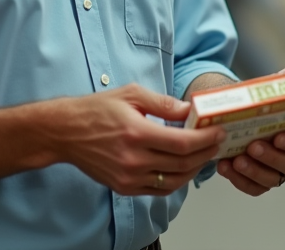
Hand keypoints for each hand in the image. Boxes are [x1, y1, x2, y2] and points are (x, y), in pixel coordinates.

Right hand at [53, 84, 225, 196]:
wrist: (65, 132)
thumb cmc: (95, 110)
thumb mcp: (130, 95)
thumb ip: (163, 103)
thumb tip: (190, 109)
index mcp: (136, 133)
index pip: (182, 143)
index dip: (205, 139)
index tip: (218, 132)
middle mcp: (133, 159)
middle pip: (182, 164)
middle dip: (205, 153)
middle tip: (216, 142)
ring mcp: (128, 177)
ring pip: (174, 181)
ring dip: (193, 170)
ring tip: (203, 155)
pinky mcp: (124, 187)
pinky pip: (158, 190)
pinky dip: (175, 181)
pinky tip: (182, 168)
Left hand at [217, 63, 284, 196]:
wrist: (233, 115)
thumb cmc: (259, 102)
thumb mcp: (272, 87)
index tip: (279, 136)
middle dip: (272, 157)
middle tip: (253, 146)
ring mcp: (275, 170)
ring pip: (272, 180)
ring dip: (255, 171)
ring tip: (236, 159)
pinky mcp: (257, 181)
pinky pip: (253, 188)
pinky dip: (239, 180)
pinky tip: (224, 166)